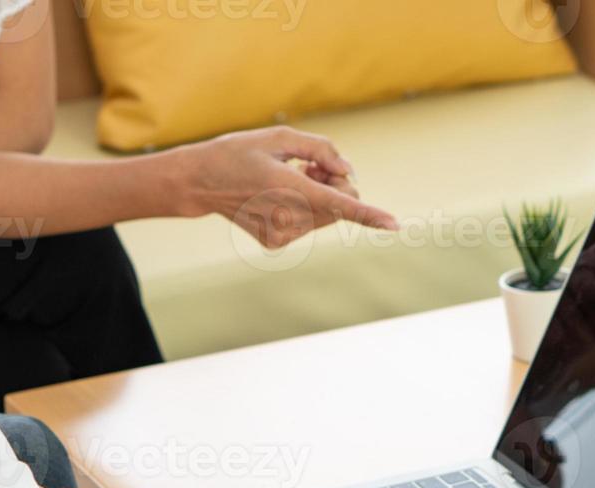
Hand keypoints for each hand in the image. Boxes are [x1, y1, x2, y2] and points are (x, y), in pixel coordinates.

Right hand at [174, 126, 398, 246]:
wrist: (199, 182)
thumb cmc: (238, 152)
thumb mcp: (279, 137)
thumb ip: (321, 150)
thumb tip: (349, 172)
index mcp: (287, 189)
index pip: (338, 204)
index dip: (370, 214)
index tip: (395, 225)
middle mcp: (286, 219)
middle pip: (339, 205)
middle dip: (336, 184)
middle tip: (309, 166)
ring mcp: (281, 236)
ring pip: (326, 215)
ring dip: (320, 195)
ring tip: (292, 176)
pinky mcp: (276, 243)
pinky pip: (309, 223)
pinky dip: (305, 207)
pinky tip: (280, 193)